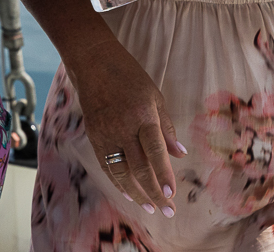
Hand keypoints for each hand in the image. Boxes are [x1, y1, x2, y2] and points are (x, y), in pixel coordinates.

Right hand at [69, 39, 184, 217]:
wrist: (93, 62)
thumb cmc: (129, 77)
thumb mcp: (155, 97)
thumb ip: (166, 128)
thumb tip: (180, 155)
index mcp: (143, 116)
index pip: (155, 151)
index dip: (164, 175)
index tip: (172, 194)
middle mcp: (123, 128)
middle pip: (139, 168)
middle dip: (154, 193)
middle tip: (168, 211)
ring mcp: (106, 133)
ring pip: (121, 172)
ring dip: (137, 193)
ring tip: (151, 208)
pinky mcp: (94, 136)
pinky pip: (106, 165)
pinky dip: (117, 182)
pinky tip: (129, 193)